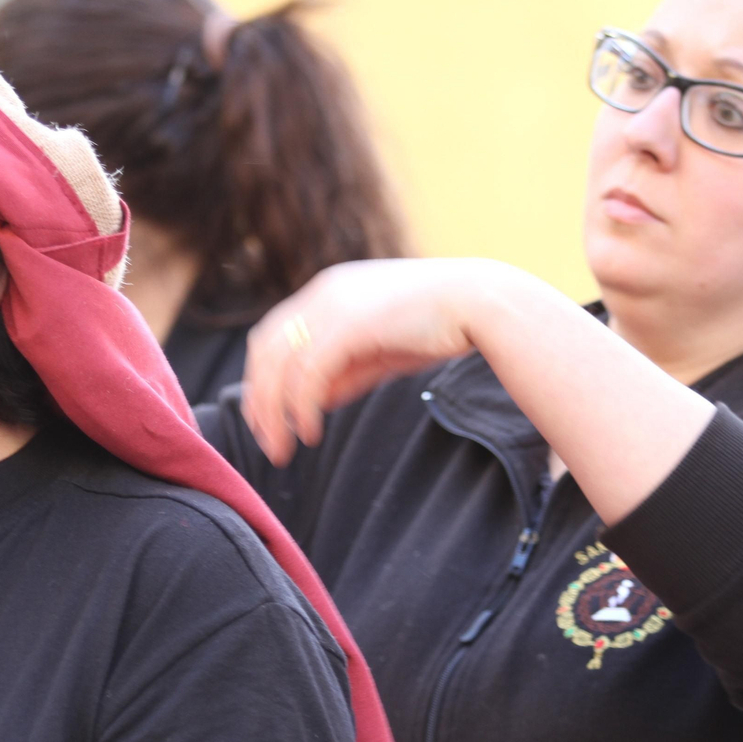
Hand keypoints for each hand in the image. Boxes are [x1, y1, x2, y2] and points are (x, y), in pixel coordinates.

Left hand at [242, 258, 506, 464]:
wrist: (483, 304)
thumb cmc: (438, 327)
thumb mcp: (381, 352)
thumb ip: (346, 371)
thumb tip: (314, 401)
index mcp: (327, 293)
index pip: (272, 336)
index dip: (261, 380)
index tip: (265, 420)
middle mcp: (323, 293)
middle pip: (266, 350)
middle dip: (259, 400)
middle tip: (268, 442)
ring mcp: (334, 306)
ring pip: (281, 364)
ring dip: (275, 412)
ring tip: (282, 448)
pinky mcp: (351, 324)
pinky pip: (310, 373)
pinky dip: (302, 407)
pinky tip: (310, 432)